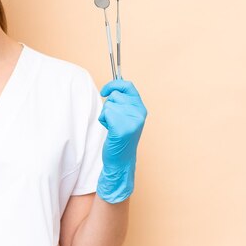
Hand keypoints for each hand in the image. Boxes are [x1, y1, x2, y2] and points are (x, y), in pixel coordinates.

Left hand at [96, 79, 147, 203]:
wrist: (121, 160)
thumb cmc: (120, 138)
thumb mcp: (127, 117)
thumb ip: (124, 103)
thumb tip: (113, 86)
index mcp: (141, 109)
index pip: (128, 86)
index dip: (114, 84)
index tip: (104, 90)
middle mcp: (139, 113)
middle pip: (115, 95)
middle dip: (109, 106)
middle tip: (114, 121)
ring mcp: (132, 120)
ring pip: (109, 104)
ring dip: (105, 114)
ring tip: (113, 127)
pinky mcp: (122, 128)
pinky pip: (106, 113)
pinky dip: (103, 120)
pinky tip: (110, 130)